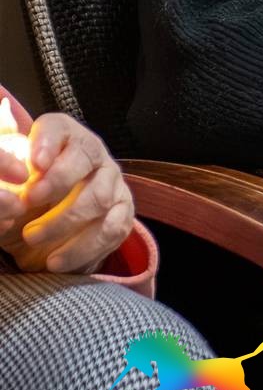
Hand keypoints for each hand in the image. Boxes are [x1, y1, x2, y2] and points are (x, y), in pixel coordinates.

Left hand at [0, 114, 135, 273]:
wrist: (47, 230)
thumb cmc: (25, 197)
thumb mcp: (8, 177)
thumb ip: (4, 158)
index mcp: (64, 138)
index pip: (58, 128)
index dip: (47, 143)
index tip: (33, 163)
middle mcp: (94, 155)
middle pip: (85, 158)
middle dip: (58, 180)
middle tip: (28, 201)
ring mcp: (112, 184)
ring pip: (98, 197)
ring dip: (63, 221)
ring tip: (32, 238)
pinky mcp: (122, 214)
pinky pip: (111, 229)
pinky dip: (83, 247)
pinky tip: (56, 261)